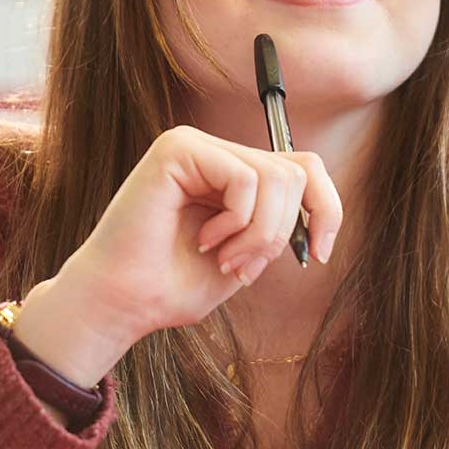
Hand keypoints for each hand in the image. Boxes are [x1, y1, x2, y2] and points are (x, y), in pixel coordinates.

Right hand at [9, 126, 342, 387]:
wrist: (122, 303)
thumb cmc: (172, 286)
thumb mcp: (246, 256)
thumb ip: (277, 225)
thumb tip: (317, 211)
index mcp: (230, 173)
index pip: (304, 169)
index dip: (326, 209)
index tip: (320, 253)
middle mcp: (214, 151)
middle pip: (296, 173)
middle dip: (280, 232)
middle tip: (242, 267)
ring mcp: (195, 145)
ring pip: (276, 177)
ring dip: (259, 233)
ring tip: (223, 257)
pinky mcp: (178, 148)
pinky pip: (245, 178)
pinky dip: (237, 221)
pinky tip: (205, 240)